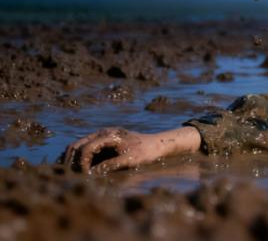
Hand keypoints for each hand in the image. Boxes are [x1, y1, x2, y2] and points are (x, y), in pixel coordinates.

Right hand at [61, 126, 200, 173]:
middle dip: (70, 161)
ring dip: (71, 159)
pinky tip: (76, 170)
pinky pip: (84, 148)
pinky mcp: (102, 142)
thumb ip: (111, 165)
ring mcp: (101, 136)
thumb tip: (92, 173)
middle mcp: (102, 133)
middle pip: (76, 145)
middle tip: (68, 176)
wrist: (158, 144)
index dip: (81, 164)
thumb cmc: (146, 152)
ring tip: (69, 174)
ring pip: (77, 146)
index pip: (86, 148)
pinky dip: (77, 158)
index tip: (84, 177)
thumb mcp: (130, 160)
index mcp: (109, 135)